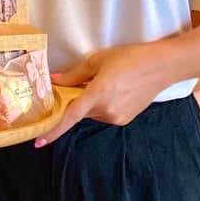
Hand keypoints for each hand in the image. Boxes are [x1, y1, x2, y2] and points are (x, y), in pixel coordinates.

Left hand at [35, 43, 165, 146]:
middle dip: (76, 101)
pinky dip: (102, 105)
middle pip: (81, 112)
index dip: (53, 130)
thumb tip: (55, 82)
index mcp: (98, 94)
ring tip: (105, 81)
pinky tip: (114, 89)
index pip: (70, 117)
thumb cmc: (129, 58)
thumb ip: (74, 74)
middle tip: (79, 83)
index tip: (38, 142)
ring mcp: (117, 118)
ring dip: (90, 102)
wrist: (161, 66)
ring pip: (93, 113)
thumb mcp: (98, 60)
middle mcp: (106, 111)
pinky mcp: (125, 119)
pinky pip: (105, 114)